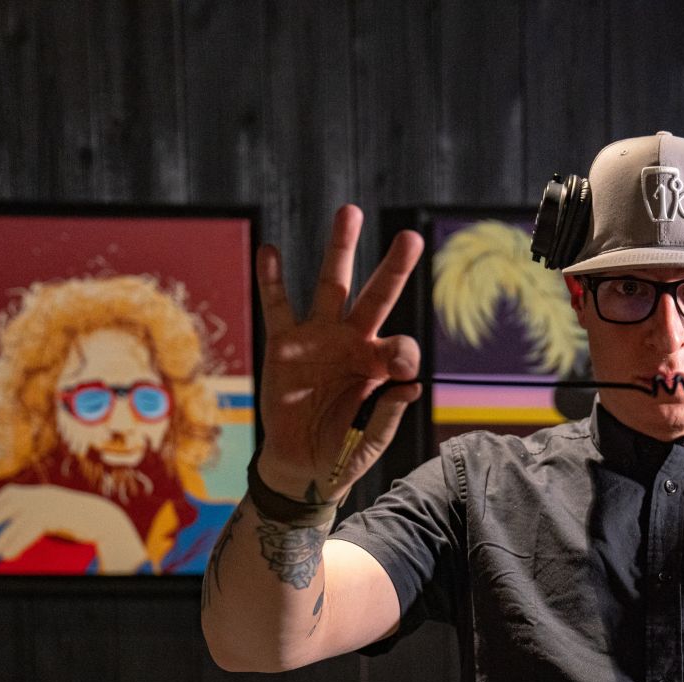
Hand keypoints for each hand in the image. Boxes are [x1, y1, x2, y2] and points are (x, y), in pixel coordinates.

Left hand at [0, 484, 148, 571]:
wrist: (109, 522)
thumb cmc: (87, 524)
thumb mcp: (59, 518)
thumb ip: (41, 520)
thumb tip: (23, 527)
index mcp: (45, 493)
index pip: (12, 493)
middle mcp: (45, 495)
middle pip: (10, 504)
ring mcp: (51, 503)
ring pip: (19, 520)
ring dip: (3, 538)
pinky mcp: (56, 514)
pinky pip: (30, 528)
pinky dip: (17, 542)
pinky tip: (9, 553)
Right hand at [256, 205, 424, 500]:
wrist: (300, 467)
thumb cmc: (341, 455)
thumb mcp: (369, 444)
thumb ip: (388, 417)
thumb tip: (411, 387)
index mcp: (379, 367)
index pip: (401, 346)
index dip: (403, 353)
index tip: (398, 373)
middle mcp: (353, 343)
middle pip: (376, 297)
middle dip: (394, 267)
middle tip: (411, 238)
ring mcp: (318, 339)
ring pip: (332, 286)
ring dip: (341, 250)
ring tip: (349, 212)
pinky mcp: (283, 345)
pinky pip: (277, 307)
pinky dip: (272, 279)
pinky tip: (271, 250)